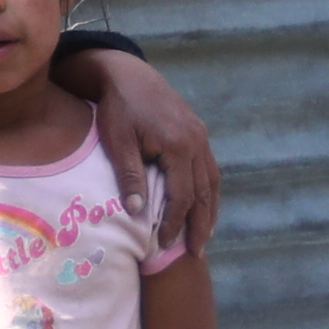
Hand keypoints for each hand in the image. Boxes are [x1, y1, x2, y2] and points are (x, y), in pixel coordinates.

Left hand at [72, 49, 220, 254]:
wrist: (126, 73)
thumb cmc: (116, 108)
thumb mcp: (118, 142)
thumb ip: (130, 176)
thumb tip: (138, 213)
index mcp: (177, 145)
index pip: (182, 196)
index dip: (175, 223)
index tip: (165, 245)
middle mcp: (196, 141)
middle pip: (204, 193)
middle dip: (200, 225)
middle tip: (195, 254)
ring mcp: (200, 135)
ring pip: (212, 182)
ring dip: (209, 211)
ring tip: (203, 237)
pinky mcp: (197, 131)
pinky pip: (209, 168)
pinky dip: (208, 191)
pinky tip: (203, 206)